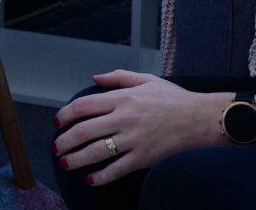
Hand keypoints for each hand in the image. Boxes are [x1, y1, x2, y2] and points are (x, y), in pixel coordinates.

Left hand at [52, 71, 215, 186]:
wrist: (200, 119)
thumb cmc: (174, 99)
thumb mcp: (146, 79)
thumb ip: (118, 77)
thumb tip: (94, 77)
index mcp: (122, 98)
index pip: (84, 106)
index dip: (65, 114)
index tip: (57, 122)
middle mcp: (124, 118)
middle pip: (84, 131)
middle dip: (65, 141)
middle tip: (56, 147)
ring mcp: (133, 140)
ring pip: (96, 152)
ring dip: (76, 159)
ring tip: (65, 163)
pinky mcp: (143, 158)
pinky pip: (116, 170)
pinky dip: (100, 176)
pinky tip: (90, 179)